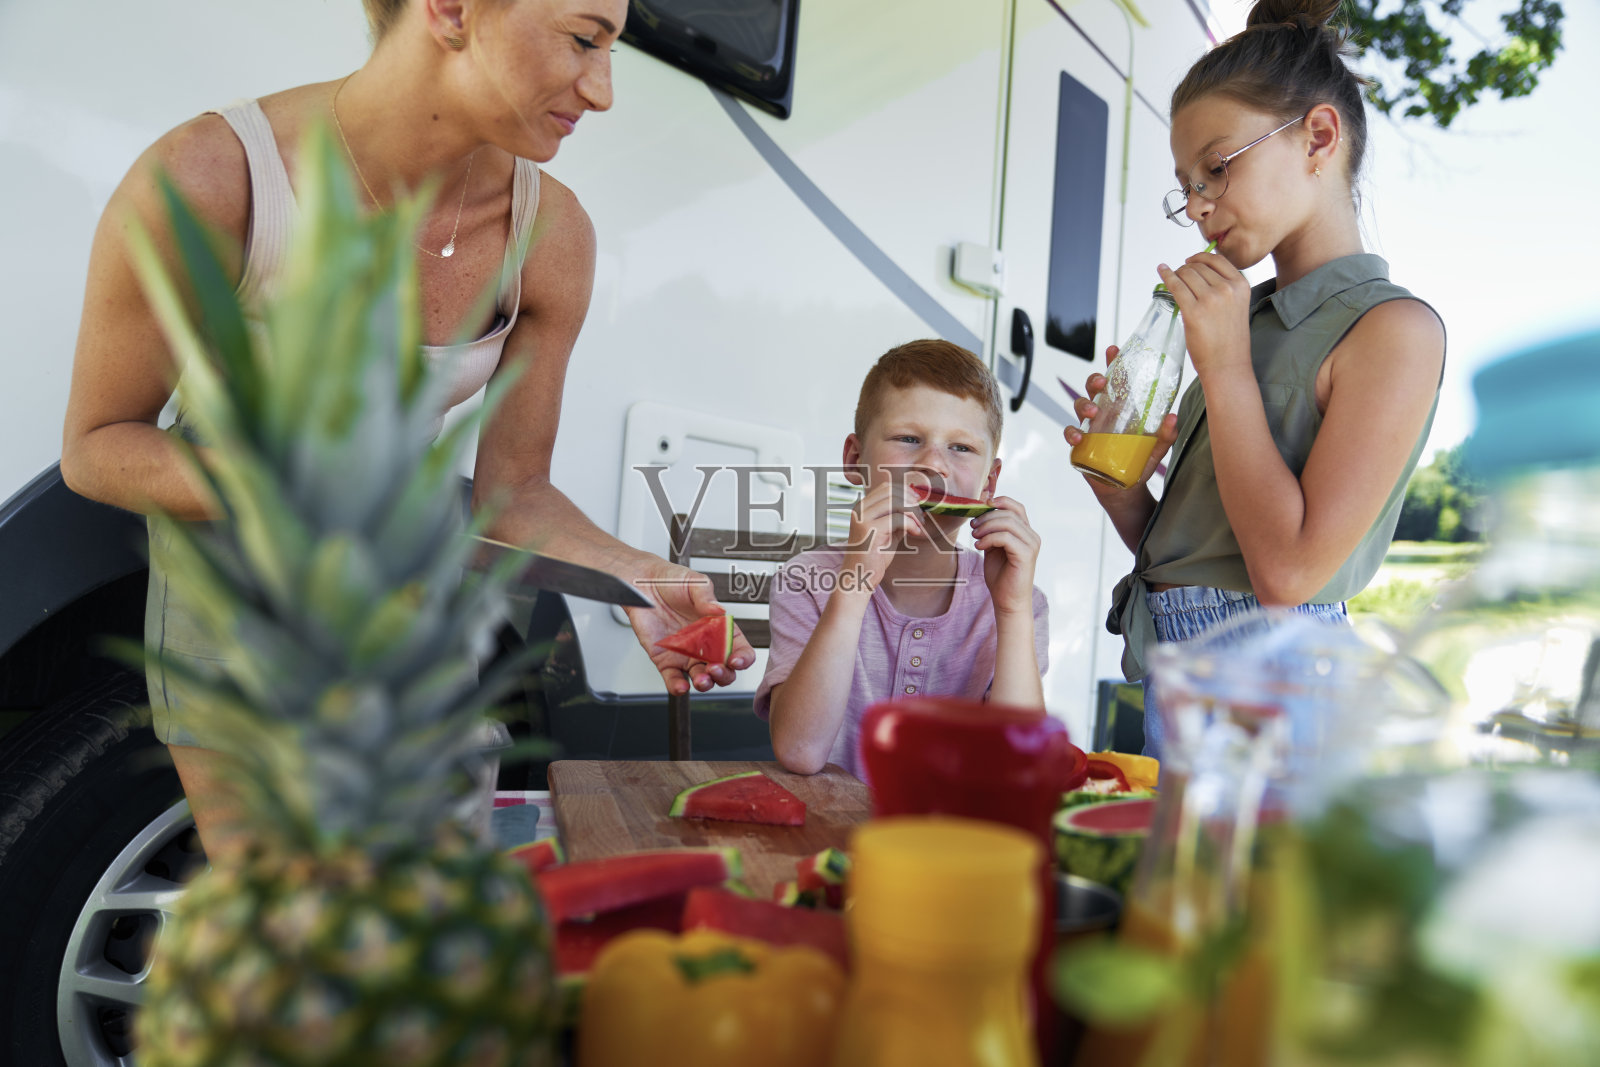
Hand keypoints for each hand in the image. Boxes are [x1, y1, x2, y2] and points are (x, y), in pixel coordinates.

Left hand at [622, 558, 755, 695]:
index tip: (736, 660)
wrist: (643, 583)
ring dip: (705, 684)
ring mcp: (686, 655)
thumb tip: (719, 610)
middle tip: (716, 668)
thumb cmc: (672, 581)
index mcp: (719, 628)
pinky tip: (681, 686)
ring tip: (701, 679)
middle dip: (724, 675)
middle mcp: (706, 645)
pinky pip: (674, 679)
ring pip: (702, 679)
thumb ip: (707, 597)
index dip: (742, 658)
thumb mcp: (695, 583)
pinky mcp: (666, 660)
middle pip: (724, 670)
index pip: (739, 649)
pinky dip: (677, 687)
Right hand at [843, 472, 926, 596]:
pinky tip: (916, 533)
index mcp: (862, 507)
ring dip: (913, 512)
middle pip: (891, 491)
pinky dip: (912, 524)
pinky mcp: (869, 530)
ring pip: (895, 502)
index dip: (906, 492)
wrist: (860, 578)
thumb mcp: (889, 531)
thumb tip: (916, 503)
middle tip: (921, 516)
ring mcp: (862, 519)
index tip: (918, 505)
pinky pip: (898, 518)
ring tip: (920, 525)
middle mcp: (859, 509)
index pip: (886, 487)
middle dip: (911, 501)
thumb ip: (898, 516)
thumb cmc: (875, 557)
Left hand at [971, 495, 1039, 616]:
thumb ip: (991, 530)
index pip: (1016, 507)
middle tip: (972, 527)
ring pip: (1008, 523)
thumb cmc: (1000, 575)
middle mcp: (1032, 537)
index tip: (980, 507)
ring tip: (974, 537)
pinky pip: (1006, 537)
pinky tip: (979, 546)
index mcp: (1026, 533)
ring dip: (986, 527)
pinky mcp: (1026, 555)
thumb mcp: (993, 547)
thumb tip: (981, 510)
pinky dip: (989, 538)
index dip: (999, 502)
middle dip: (987, 517)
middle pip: (1009, 513)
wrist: (1007, 600)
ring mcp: (1031, 545)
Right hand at [1062, 345, 1178, 495]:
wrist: (1124, 489)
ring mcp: (1090, 427)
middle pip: (1093, 388)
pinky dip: (1072, 433)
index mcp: (1121, 408)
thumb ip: (1165, 434)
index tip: (1113, 349)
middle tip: (1103, 383)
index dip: (1113, 363)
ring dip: (1084, 405)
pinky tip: (1080, 437)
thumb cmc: (1138, 462)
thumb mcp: (1156, 448)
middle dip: (1094, 380)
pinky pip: (1070, 433)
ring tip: (1094, 412)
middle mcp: (1104, 414)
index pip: (1116, 380)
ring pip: (1078, 406)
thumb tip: (1172, 417)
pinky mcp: (1080, 444)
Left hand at [1156, 250, 1251, 380]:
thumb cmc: (1229, 340)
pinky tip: (1161, 271)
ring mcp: (1210, 300)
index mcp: (1241, 285)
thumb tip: (1198, 273)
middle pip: (1199, 266)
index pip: (1217, 260)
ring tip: (1172, 279)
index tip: (1190, 261)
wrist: (1227, 365)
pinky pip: (1175, 286)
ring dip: (1176, 273)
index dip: (1200, 258)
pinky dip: (1166, 275)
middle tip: (1179, 276)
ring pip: (1186, 274)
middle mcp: (1227, 289)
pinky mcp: (1193, 312)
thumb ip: (1224, 288)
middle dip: (1186, 269)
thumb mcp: (1236, 306)